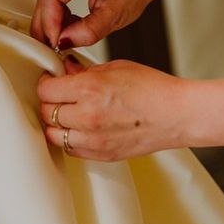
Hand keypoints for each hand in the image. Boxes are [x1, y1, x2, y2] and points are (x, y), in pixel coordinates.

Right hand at [30, 0, 162, 49]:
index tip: (55, 42)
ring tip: (68, 32)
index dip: (49, 22)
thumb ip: (89, 31)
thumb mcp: (116, 16)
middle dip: (47, 24)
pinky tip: (69, 19)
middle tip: (55, 45)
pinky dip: (56, 9)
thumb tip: (63, 41)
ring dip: (52, 18)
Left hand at [37, 57, 185, 160]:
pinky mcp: (101, 154)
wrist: (178, 115)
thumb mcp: (116, 68)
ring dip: (57, 123)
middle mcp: (87, 116)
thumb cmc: (153, 88)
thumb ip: (85, 71)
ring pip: (53, 135)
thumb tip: (65, 70)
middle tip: (61, 96)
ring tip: (70, 114)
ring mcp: (93, 139)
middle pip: (46, 112)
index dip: (47, 83)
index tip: (53, 81)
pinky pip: (70, 149)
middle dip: (51, 102)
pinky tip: (81, 129)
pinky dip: (70, 139)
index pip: (46, 90)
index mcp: (89, 89)